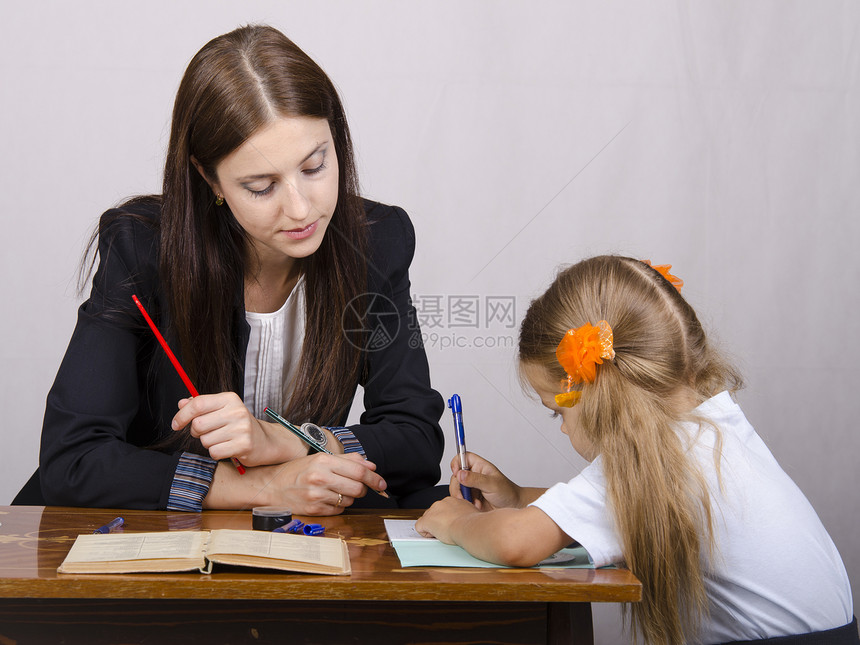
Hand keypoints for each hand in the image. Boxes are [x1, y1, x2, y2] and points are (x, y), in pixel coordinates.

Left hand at [172, 393, 304, 465]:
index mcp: (229, 398)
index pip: (198, 404)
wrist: (264, 441)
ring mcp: (241, 428)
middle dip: (196, 432)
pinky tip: (227, 448)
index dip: (182, 415)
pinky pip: (215, 452)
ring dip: (209, 443)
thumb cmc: (239, 425)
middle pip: (198, 424)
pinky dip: (216, 453)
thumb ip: (201, 405)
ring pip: (205, 440)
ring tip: (222, 439)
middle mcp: (236, 411)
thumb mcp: (222, 410)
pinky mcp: (244, 445)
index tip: (175, 424)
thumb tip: (181, 403)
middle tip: (206, 433)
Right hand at [205, 453, 387, 514]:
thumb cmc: (296, 471)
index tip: (382, 484)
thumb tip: (371, 466)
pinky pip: (339, 511)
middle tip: (356, 487)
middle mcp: (320, 477)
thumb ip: (348, 460)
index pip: (358, 470)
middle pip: (357, 488)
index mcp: (323, 461)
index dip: (374, 478)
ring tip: (335, 491)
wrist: (270, 486)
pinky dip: (338, 506)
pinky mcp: (313, 510)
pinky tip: (328, 499)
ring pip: (349, 501)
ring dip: (348, 497)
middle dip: (362, 489)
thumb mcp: (320, 459)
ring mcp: (316, 495)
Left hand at [415, 496, 478, 543]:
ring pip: (427, 520)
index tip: (453, 525)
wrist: (469, 527)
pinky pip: (420, 528)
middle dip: (439, 522)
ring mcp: (433, 511)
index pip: (444, 509)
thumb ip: (466, 514)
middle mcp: (442, 503)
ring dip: (433, 527)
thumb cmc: (473, 524)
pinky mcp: (426, 520)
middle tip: (449, 531)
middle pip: (435, 514)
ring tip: (445, 534)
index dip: (447, 519)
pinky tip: (436, 536)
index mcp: (453, 501)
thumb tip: (468, 518)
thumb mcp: (473, 514)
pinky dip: (426, 533)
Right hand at [449, 452, 522, 510]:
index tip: (456, 472)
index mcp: (480, 466)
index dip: (457, 463)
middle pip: (456, 475)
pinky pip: (460, 499)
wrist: (513, 507)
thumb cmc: (508, 492)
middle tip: (463, 495)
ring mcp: (471, 487)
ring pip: (457, 488)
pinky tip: (476, 506)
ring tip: (474, 503)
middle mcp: (474, 475)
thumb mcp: (492, 484)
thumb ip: (476, 479)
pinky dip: (466, 504)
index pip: (463, 457)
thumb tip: (460, 474)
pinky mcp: (471, 498)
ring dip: (463, 497)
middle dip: (458, 487)